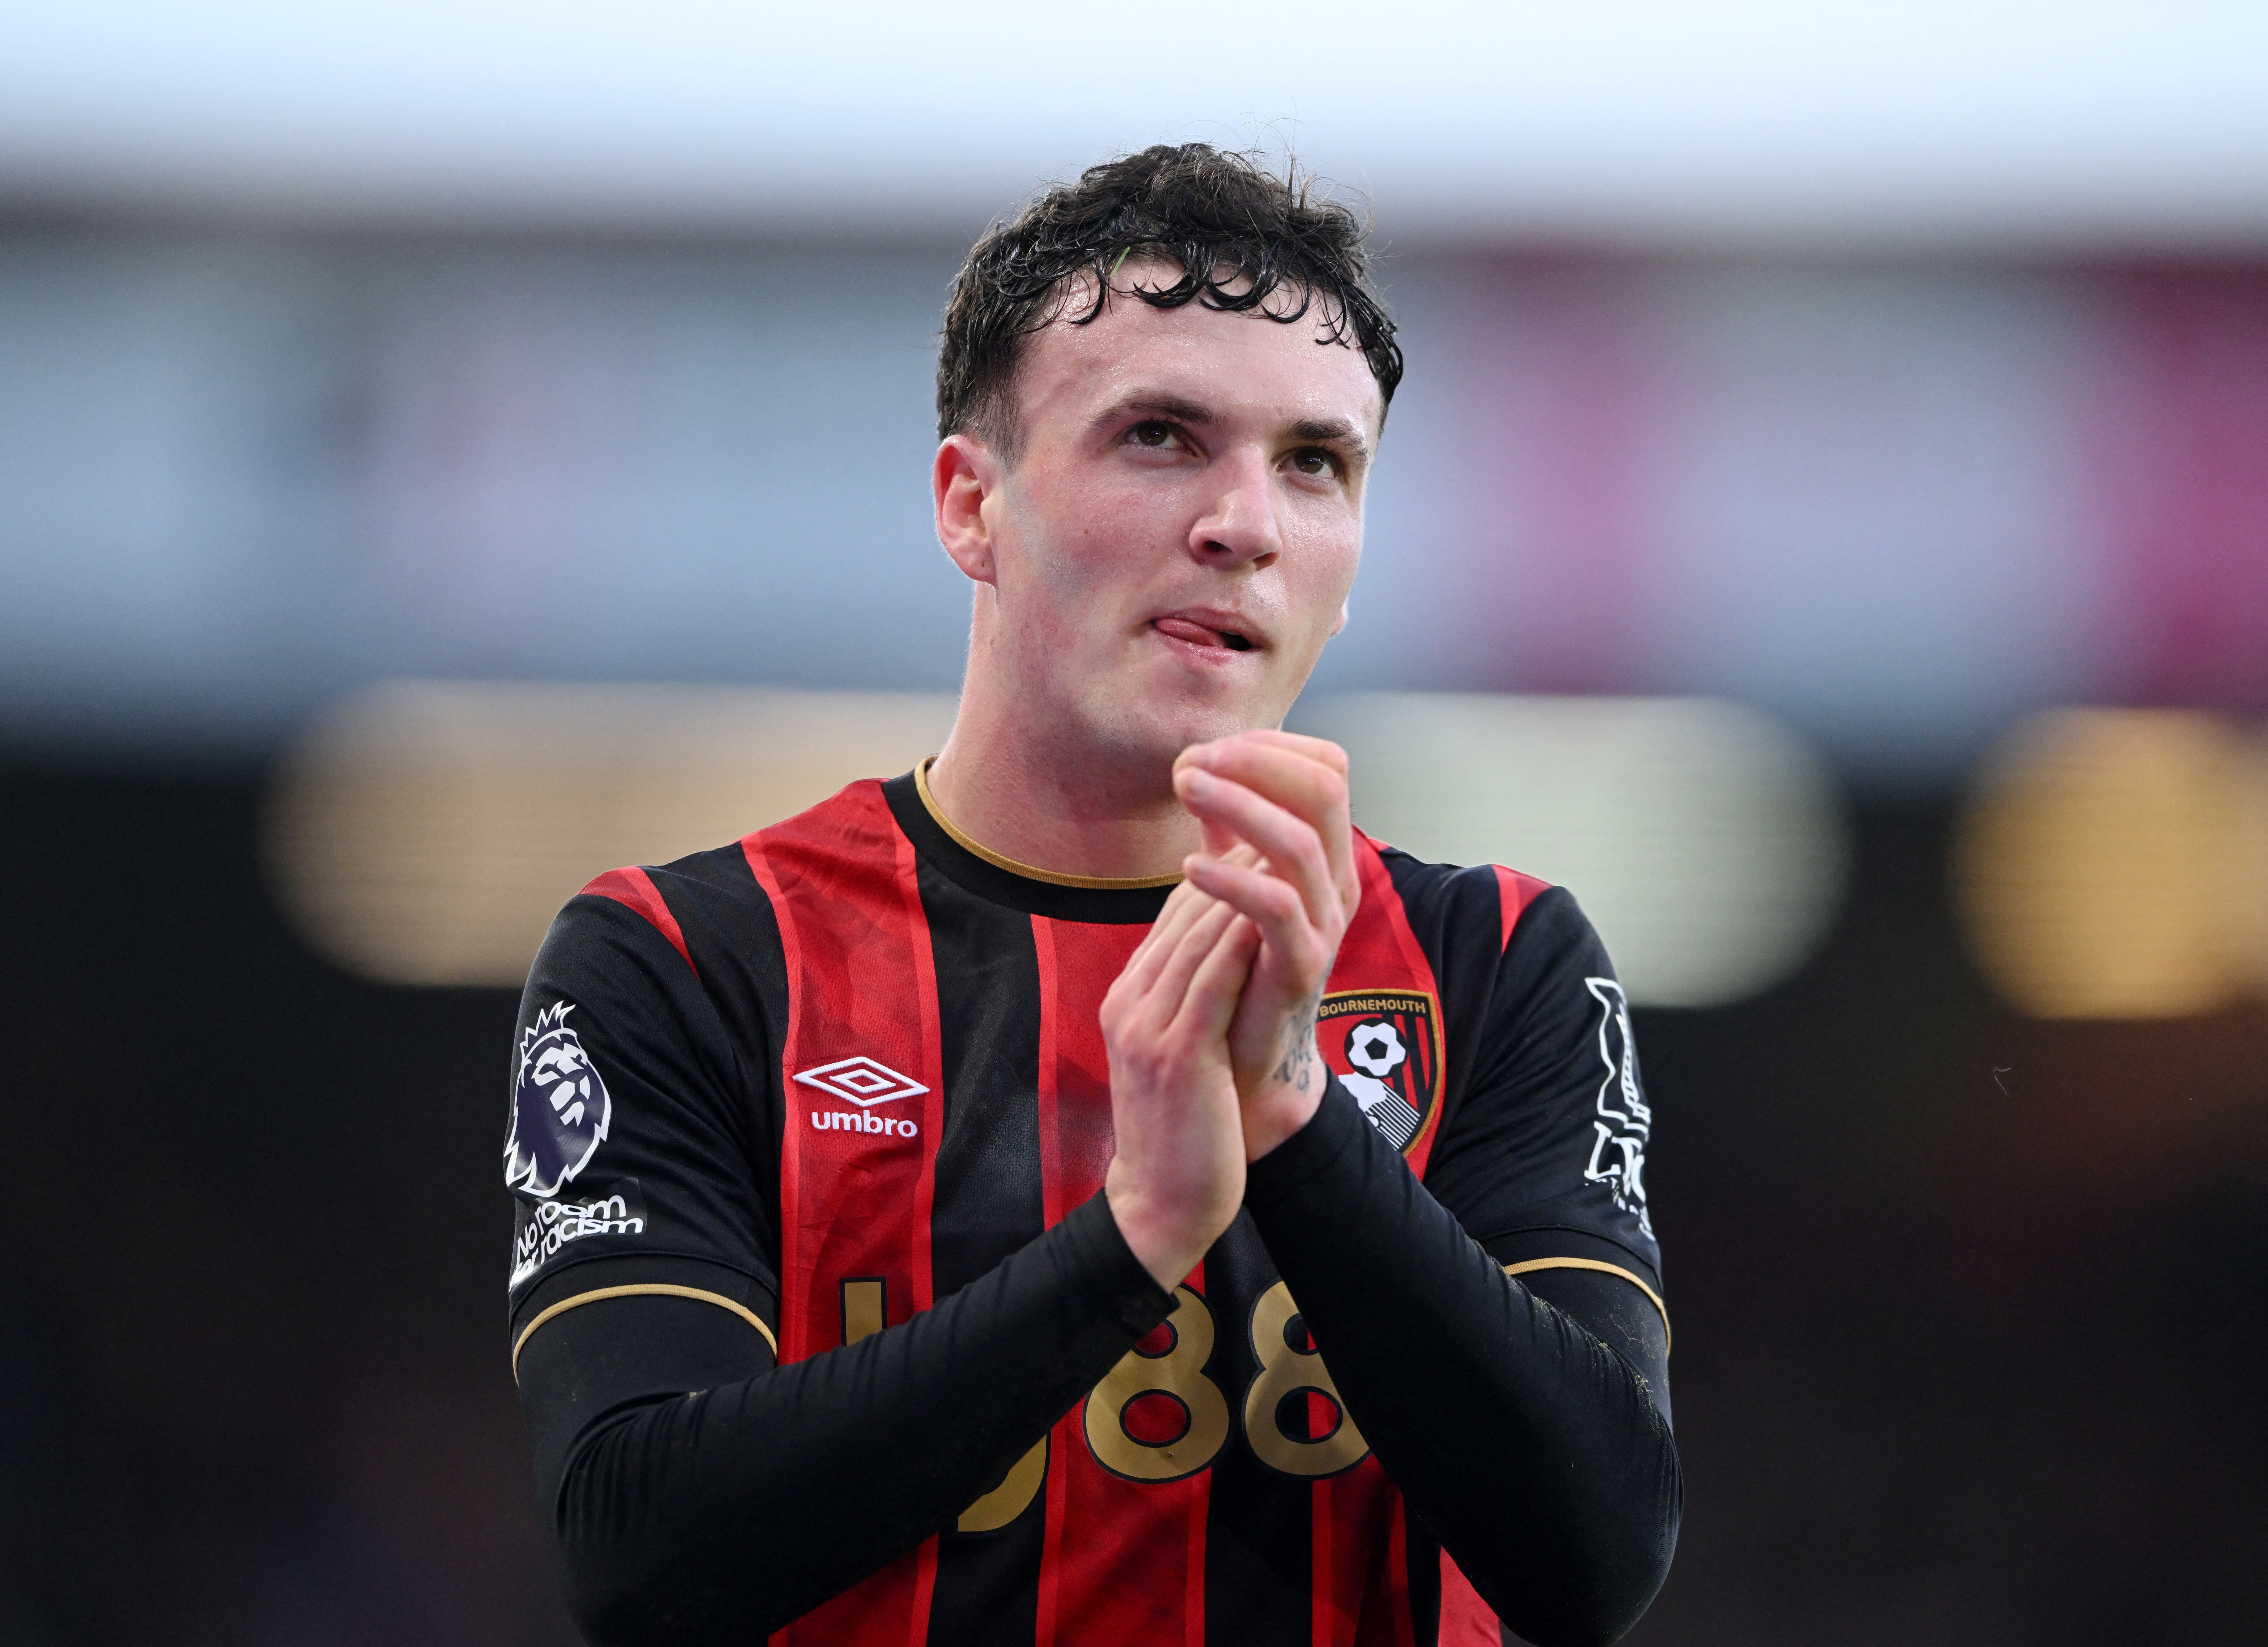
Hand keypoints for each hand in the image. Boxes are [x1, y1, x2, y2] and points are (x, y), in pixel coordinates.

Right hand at [1099, 857, 1262, 1289]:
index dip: (1217, 874)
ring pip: (1197, 939)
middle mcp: (1129, 1003)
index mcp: (1128, 1000)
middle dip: (1232, 866)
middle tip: (1279, 825)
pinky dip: (1240, 942)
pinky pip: (1211, 983)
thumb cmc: (1182, 1130)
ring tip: (1283, 851)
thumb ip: (1189, 999)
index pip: (1172, 919)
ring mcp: (1146, 1027)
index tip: (1260, 840)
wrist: (1159, 1204)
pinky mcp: (1175, 1054)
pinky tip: (1270, 912)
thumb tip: (1224, 952)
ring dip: (1242, 890)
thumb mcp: (1174, 1051)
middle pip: (1182, 916)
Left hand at [1171, 731, 1358, 1159]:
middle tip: (1195, 763)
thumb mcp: (1229, 880)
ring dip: (1239, 807)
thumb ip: (1224, 826)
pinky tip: (1188, 868)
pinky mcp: (1301, 965)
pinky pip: (1277, 909)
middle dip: (1257, 763)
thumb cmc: (1233, 964)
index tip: (1207, 750)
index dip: (1268, 747)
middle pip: (1324, 790)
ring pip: (1300, 844)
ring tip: (1187, 790)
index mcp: (1323, 853)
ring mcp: (1324, 923)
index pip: (1325, 767)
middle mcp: (1335, 881)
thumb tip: (1194, 762)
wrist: (1241, 1058)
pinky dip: (1232, 880)